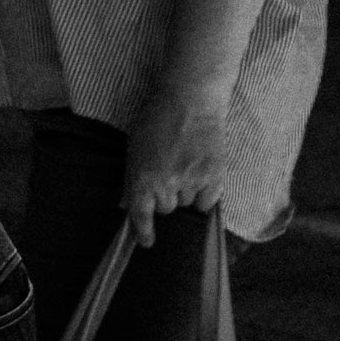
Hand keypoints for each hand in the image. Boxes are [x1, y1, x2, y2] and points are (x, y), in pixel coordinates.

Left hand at [119, 89, 225, 241]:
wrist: (190, 99)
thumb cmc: (157, 118)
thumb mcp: (135, 147)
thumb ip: (131, 177)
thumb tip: (125, 204)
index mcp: (142, 178)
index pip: (140, 215)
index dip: (142, 231)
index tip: (148, 241)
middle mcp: (165, 184)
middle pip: (165, 209)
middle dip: (165, 196)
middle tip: (169, 171)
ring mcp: (191, 182)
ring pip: (186, 204)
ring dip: (184, 192)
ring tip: (186, 164)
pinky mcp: (214, 177)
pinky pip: (207, 202)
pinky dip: (204, 194)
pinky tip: (202, 174)